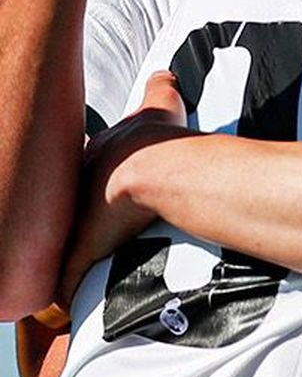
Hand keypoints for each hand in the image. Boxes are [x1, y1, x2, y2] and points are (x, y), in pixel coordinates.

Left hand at [61, 72, 190, 302]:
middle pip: (64, 207)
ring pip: (61, 244)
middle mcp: (81, 188)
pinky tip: (67, 302)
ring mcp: (77, 221)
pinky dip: (67, 290)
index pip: (83, 169)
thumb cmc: (164, 139)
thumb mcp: (161, 103)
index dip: (87, 178)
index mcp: (97, 158)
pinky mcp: (82, 251)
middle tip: (77, 231)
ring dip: (65, 258)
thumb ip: (161, 88)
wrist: (161, 168)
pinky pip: (68, 277)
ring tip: (62, 275)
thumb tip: (162, 74)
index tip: (94, 188)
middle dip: (66, 219)